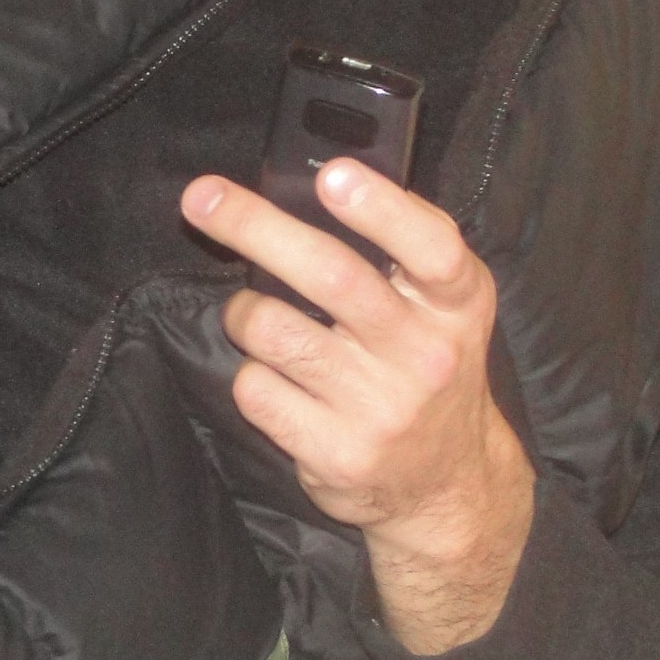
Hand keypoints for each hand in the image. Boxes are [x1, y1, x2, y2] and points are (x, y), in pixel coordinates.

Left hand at [182, 159, 534, 653]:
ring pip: (275, 331)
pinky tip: (274, 378)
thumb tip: (320, 177)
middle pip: (332, 276)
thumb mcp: (443, 306)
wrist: (445, 484)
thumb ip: (402, 248)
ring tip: (251, 314)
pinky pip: (256, 390)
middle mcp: (426, 354)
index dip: (382, 208)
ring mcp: (381, 408)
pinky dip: (249, 373)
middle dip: (255, 227)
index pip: (432, 248)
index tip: (332, 175)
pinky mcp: (337, 453)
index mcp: (457, 303)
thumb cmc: (426, 365)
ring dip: (243, 311)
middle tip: (202, 197)